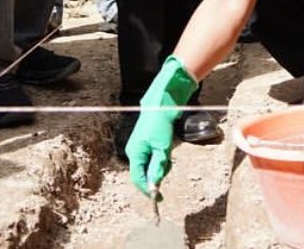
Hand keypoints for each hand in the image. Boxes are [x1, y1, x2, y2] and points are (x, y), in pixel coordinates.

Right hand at [127, 56, 198, 197]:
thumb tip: (154, 185)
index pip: (137, 178)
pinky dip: (160, 158)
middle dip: (156, 173)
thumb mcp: (162, 148)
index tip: (158, 197)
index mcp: (135, 153)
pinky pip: (153, 158)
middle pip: (144, 173)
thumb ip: (157, 167)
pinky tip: (165, 147)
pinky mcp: (146, 144)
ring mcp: (140, 147)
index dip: (147, 189)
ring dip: (160, 164)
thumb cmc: (160, 125)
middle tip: (168, 164)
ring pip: (150, 165)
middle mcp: (134, 151)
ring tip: (167, 151)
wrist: (161, 105)